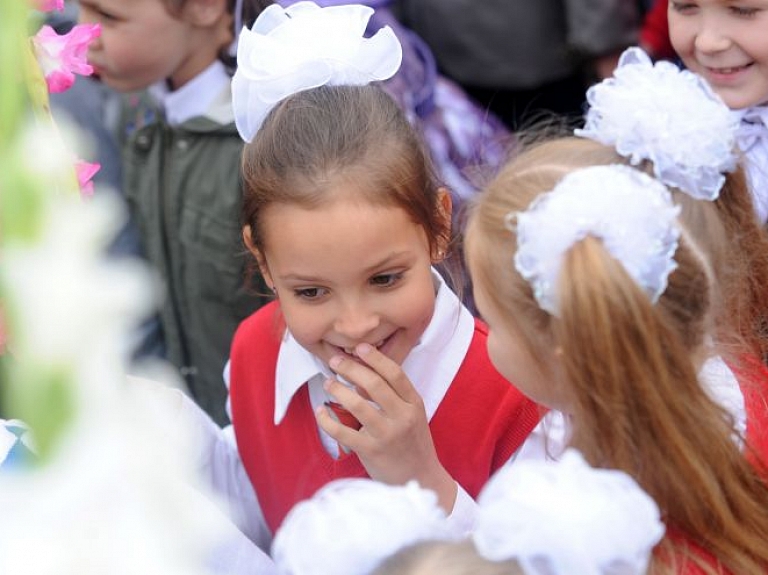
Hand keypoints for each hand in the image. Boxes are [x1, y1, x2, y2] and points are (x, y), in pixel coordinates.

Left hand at [316, 343, 456, 511]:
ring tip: (328, 383)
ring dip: (338, 390)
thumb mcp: (412, 416)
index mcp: (414, 404)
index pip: (395, 374)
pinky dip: (327, 420)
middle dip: (351, 368)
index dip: (376, 358)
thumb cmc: (413, 444)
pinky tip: (320, 412)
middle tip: (335, 361)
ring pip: (357, 405)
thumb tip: (361, 376)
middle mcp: (402, 417)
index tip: (359, 347)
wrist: (421, 479)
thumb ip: (393, 396)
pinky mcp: (371, 452)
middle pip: (374, 385)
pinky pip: (343, 432)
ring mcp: (386, 435)